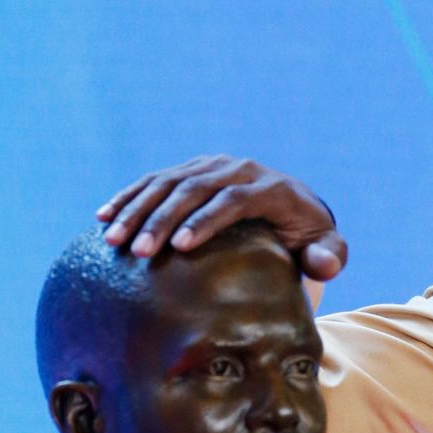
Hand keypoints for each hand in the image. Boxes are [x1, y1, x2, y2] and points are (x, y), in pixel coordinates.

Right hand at [96, 155, 347, 279]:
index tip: (182, 247)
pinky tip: (103, 218)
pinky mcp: (191, 170)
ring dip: (137, 210)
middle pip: (193, 189)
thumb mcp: (327, 247)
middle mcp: (238, 169)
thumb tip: (323, 266)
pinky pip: (154, 180)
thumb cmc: (310, 236)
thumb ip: (330, 257)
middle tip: (139, 251)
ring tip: (114, 240)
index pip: (233, 200)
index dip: (206, 221)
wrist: (295, 206)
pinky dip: (128, 197)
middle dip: (163, 219)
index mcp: (270, 187)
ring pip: (168, 182)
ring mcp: (211, 166)